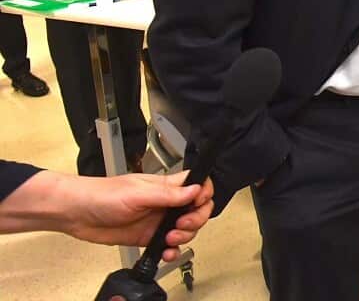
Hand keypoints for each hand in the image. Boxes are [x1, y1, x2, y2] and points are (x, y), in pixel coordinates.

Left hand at [61, 171, 214, 260]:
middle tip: (181, 225)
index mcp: (165, 186)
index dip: (203, 194)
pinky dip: (172, 251)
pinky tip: (167, 252)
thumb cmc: (101, 195)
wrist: (76, 214)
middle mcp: (165, 203)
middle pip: (196, 210)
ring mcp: (157, 221)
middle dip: (195, 220)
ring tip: (169, 239)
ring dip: (184, 237)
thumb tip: (195, 191)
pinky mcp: (147, 237)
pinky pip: (168, 246)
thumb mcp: (137, 193)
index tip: (196, 204)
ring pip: (186, 230)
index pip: (197, 185)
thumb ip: (168, 194)